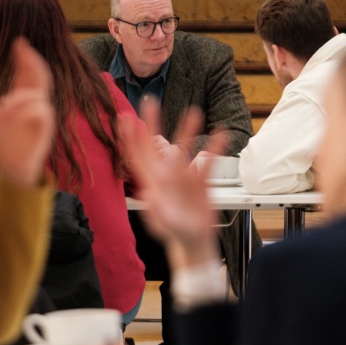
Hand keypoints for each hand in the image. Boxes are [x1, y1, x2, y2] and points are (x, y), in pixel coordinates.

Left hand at [0, 38, 54, 187]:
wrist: (11, 167)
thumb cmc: (2, 143)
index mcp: (21, 99)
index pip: (26, 73)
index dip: (24, 57)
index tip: (19, 43)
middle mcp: (35, 104)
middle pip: (39, 77)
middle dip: (31, 62)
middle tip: (23, 49)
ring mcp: (42, 115)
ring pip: (37, 95)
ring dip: (22, 97)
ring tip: (6, 108)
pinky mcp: (46, 127)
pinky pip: (40, 112)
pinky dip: (29, 111)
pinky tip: (15, 115)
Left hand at [120, 103, 224, 268]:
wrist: (193, 243)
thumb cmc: (174, 234)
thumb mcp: (163, 224)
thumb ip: (156, 211)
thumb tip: (148, 195)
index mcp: (153, 183)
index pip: (138, 156)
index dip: (130, 138)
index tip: (124, 119)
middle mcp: (166, 175)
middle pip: (157, 144)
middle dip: (152, 123)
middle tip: (150, 100)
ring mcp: (183, 176)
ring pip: (184, 147)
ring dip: (187, 130)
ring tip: (194, 111)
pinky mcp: (200, 182)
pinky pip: (208, 161)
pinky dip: (215, 148)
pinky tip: (221, 134)